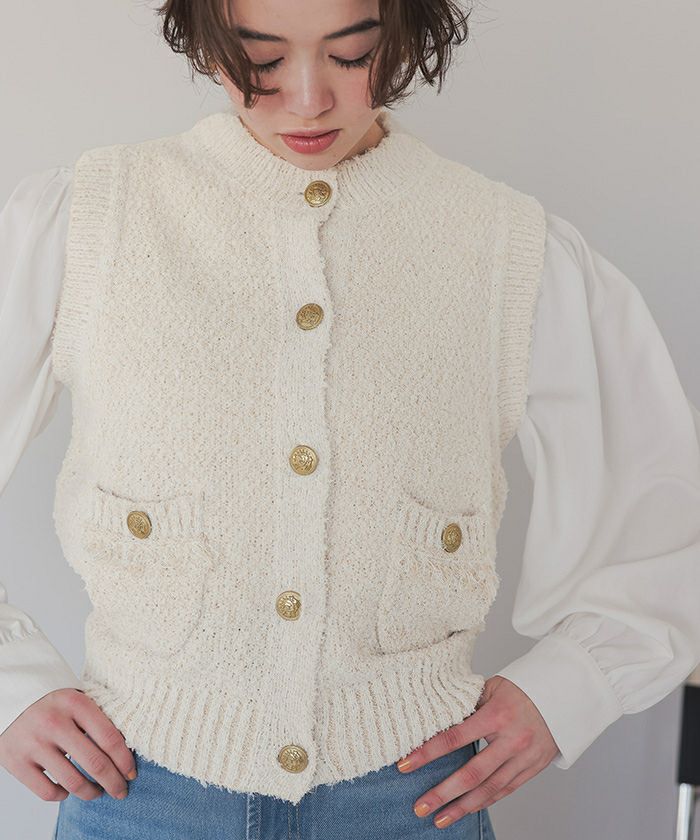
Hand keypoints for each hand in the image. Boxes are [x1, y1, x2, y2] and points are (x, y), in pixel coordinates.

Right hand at [0, 687, 136, 801]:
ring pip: (73, 782)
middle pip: (95, 763)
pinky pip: (47, 791)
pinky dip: (62, 795)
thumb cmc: (52, 702)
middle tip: (121, 791)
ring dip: (91, 792)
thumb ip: (97, 717)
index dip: (125, 761)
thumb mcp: (76, 698)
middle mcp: (55, 723)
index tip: (131, 773)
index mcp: (75, 703)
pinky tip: (67, 790)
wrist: (11, 698)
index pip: (110, 738)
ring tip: (97, 793)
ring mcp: (34, 744)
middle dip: (113, 782)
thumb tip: (125, 748)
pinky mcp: (16, 762)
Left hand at [396, 675, 559, 828]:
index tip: (405, 765)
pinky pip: (505, 790)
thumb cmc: (524, 686)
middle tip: (420, 806)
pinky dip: (485, 802)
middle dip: (442, 793)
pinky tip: (467, 809)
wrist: (565, 693)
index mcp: (497, 715)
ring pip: (489, 789)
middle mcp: (511, 740)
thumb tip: (437, 717)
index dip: (427, 753)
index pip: (454, 737)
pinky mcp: (533, 768)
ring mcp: (524, 758)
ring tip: (439, 819)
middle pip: (471, 773)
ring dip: (462, 807)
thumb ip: (467, 704)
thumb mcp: (492, 687)